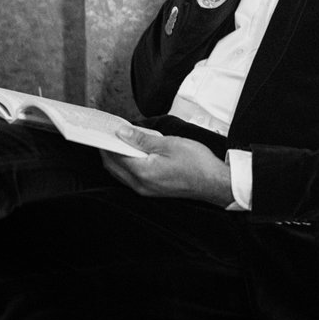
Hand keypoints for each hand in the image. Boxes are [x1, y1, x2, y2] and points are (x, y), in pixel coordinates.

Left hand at [101, 128, 233, 206]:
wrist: (214, 182)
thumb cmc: (196, 163)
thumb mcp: (169, 144)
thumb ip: (142, 139)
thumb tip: (122, 133)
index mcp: (142, 172)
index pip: (114, 156)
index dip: (107, 141)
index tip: (104, 128)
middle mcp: (140, 185)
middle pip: (112, 167)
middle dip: (107, 149)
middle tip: (107, 132)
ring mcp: (146, 190)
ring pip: (120, 173)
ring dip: (116, 157)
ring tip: (119, 139)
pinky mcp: (152, 190)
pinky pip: (130, 177)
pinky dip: (126, 164)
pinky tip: (133, 152)